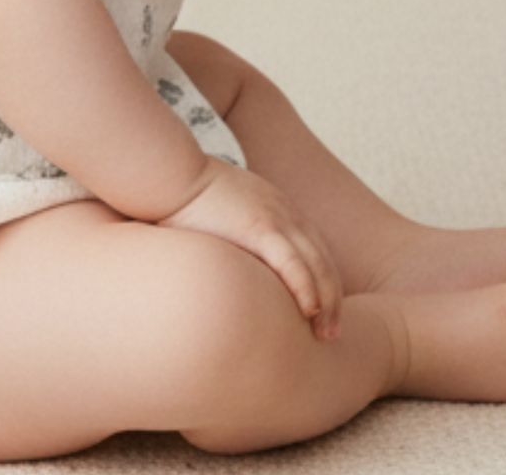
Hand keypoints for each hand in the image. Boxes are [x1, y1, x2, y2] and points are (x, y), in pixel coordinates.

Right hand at [158, 157, 344, 339]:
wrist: (173, 172)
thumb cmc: (188, 197)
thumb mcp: (226, 211)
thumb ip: (238, 233)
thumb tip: (233, 261)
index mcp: (277, 207)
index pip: (315, 249)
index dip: (324, 282)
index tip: (325, 311)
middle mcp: (283, 212)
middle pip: (323, 259)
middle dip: (333, 298)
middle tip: (332, 333)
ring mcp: (274, 218)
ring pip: (316, 265)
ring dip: (327, 302)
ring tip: (325, 334)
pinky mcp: (258, 228)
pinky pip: (292, 263)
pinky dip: (306, 288)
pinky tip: (309, 311)